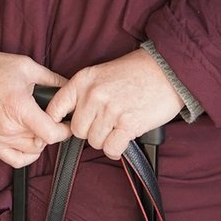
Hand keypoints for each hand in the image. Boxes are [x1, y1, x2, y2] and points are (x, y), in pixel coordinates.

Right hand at [0, 45, 71, 166]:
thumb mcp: (27, 67)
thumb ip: (52, 80)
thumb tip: (71, 88)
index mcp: (18, 107)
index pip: (50, 134)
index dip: (64, 130)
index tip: (67, 122)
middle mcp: (7, 126)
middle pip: (42, 142)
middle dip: (52, 130)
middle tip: (52, 117)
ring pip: (31, 151)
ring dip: (39, 140)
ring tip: (38, 123)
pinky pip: (14, 160)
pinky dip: (26, 154)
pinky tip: (29, 140)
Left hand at [45, 49, 183, 159]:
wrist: (166, 71)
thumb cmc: (135, 73)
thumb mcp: (100, 74)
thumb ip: (83, 92)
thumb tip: (69, 115)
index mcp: (83, 80)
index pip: (55, 108)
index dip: (56, 123)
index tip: (60, 129)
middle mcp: (93, 95)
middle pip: (77, 130)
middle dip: (90, 131)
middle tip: (105, 124)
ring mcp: (110, 110)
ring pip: (94, 142)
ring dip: (105, 139)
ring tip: (117, 127)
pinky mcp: (128, 125)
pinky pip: (111, 149)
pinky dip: (116, 149)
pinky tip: (122, 140)